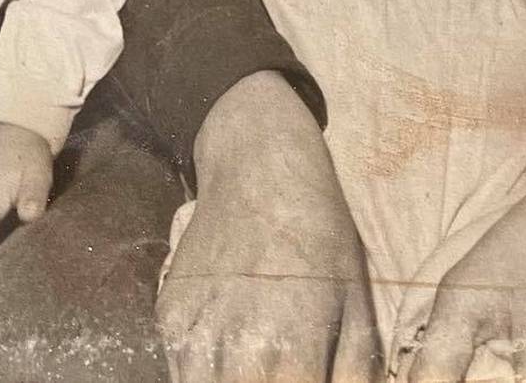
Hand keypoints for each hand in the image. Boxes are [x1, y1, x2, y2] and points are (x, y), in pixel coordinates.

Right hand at [157, 72, 381, 382]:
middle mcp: (237, 350)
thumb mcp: (357, 305)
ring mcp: (195, 334)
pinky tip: (229, 353)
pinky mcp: (168, 318)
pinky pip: (180, 371)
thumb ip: (356, 375)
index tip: (307, 380)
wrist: (259, 164)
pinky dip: (202, 373)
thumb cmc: (321, 234)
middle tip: (286, 370)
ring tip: (259, 364)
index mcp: (292, 352)